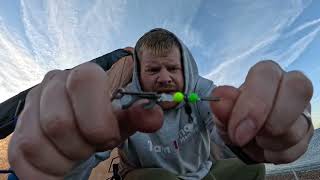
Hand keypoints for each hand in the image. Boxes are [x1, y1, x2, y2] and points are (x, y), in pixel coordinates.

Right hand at [8, 62, 163, 178]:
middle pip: (59, 122)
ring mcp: (30, 109)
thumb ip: (139, 117)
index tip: (107, 137)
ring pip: (37, 143)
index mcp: (82, 76)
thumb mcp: (123, 120)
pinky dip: (49, 172)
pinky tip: (62, 162)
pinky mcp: (18, 135)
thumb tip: (153, 115)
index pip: (86, 81)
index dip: (98, 118)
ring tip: (77, 153)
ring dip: (65, 159)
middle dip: (82, 145)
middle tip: (91, 146)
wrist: (75, 130)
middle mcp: (52, 85)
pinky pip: (24, 160)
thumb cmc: (100, 123)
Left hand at [210, 60, 313, 163]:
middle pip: (298, 89)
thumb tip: (220, 98)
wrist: (243, 138)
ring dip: (267, 142)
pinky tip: (263, 148)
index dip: (254, 102)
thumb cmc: (235, 117)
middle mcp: (290, 87)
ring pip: (296, 126)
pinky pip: (297, 148)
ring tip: (252, 141)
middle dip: (270, 121)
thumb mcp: (223, 114)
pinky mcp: (307, 133)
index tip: (238, 129)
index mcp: (266, 75)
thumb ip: (222, 107)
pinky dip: (274, 154)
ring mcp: (302, 111)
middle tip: (244, 138)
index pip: (267, 74)